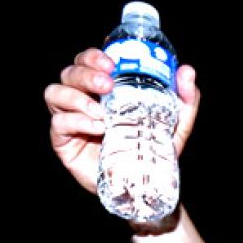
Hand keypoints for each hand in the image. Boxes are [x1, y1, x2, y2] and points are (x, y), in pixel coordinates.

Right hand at [45, 49, 200, 193]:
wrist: (145, 186)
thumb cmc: (153, 150)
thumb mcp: (175, 124)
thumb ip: (184, 98)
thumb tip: (186, 71)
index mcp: (104, 89)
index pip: (87, 61)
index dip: (93, 56)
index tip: (112, 64)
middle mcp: (83, 99)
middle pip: (69, 72)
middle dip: (86, 74)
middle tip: (107, 85)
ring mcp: (70, 119)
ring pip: (55, 93)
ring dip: (76, 97)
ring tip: (101, 112)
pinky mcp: (63, 142)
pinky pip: (58, 123)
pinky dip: (77, 122)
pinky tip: (97, 128)